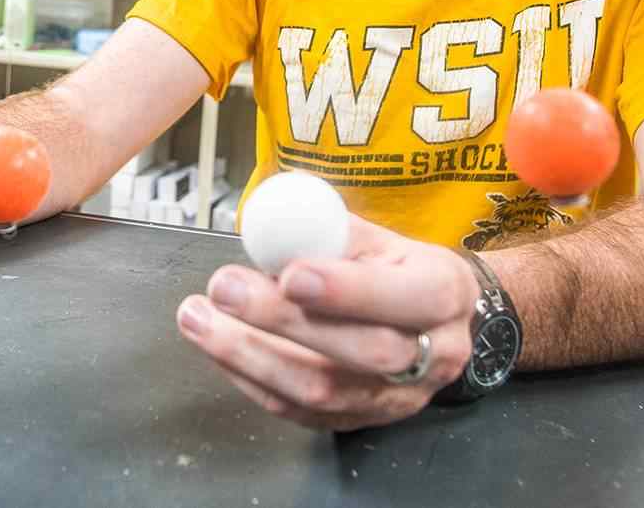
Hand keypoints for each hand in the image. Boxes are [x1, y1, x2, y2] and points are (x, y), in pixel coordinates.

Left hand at [176, 215, 478, 430]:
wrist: (431, 321)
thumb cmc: (395, 267)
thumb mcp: (379, 236)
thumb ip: (330, 231)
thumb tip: (272, 222)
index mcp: (444, 292)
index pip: (410, 296)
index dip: (349, 290)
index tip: (290, 274)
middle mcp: (432, 354)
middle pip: (364, 351)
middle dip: (284, 321)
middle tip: (223, 289)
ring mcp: (397, 398)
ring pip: (324, 390)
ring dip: (251, 354)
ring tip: (198, 318)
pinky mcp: (359, 421)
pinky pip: (300, 412)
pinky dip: (252, 379)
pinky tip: (217, 348)